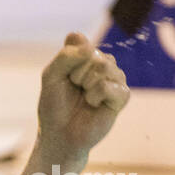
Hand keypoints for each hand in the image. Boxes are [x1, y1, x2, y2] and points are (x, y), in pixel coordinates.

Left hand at [36, 32, 129, 163]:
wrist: (60, 134)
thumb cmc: (55, 106)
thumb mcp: (51, 77)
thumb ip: (65, 57)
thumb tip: (90, 48)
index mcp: (86, 54)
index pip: (79, 40)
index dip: (66, 60)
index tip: (63, 75)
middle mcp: (103, 62)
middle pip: (91, 54)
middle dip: (75, 75)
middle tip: (74, 90)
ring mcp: (115, 77)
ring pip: (103, 66)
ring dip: (86, 85)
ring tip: (84, 98)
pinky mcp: (122, 95)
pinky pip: (108, 85)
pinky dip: (94, 97)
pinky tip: (93, 105)